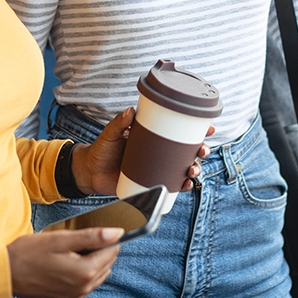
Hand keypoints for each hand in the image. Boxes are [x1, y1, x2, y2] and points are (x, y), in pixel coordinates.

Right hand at [7, 228, 121, 297]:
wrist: (7, 274)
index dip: (106, 238)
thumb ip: (92, 237)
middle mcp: (83, 289)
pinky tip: (66, 263)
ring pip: (97, 275)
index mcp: (85, 273)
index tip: (93, 231)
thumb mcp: (62, 239)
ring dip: (91, 261)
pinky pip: (84, 285)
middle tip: (77, 240)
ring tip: (70, 250)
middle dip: (99, 250)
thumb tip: (117, 233)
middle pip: (106, 264)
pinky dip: (82, 272)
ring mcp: (74, 297)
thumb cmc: (31, 253)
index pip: (112, 252)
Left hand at [71, 110, 215, 195]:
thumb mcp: (110, 134)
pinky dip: (181, 186)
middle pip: (186, 151)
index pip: (178, 131)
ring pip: (182, 169)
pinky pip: (171, 186)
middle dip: (200, 150)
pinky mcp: (150, 184)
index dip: (196, 130)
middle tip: (202, 150)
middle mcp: (158, 152)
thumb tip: (131, 111)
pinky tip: (186, 186)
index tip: (208, 127)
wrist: (89, 172)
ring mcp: (156, 169)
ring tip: (192, 170)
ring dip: (194, 169)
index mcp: (152, 137)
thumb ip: (119, 123)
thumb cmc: (101, 149)